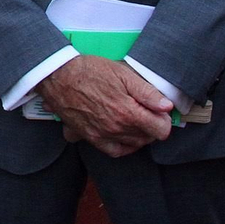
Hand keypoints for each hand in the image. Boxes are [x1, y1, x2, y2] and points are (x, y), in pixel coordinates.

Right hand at [37, 56, 172, 157]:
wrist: (57, 76)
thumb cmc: (89, 71)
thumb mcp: (122, 73)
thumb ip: (147, 92)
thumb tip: (167, 106)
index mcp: (128, 113)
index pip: (161, 130)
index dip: (164, 119)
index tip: (159, 110)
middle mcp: (117, 129)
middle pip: (148, 138)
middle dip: (151, 124)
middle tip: (145, 109)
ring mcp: (103, 136)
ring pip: (133, 144)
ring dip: (138, 134)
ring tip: (133, 118)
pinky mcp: (91, 137)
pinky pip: (115, 151)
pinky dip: (123, 146)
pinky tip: (123, 135)